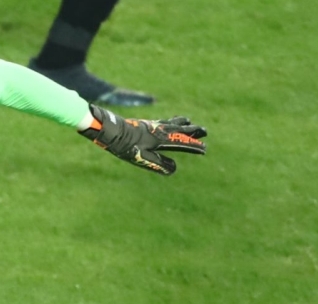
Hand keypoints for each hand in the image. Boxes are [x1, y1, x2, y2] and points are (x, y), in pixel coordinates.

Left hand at [79, 104, 206, 175]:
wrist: (112, 131)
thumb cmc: (126, 146)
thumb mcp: (143, 158)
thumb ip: (158, 163)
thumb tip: (174, 169)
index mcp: (161, 139)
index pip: (181, 143)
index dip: (193, 146)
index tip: (204, 149)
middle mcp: (160, 129)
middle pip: (180, 130)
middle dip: (193, 132)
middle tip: (205, 131)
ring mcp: (153, 125)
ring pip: (172, 122)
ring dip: (182, 123)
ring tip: (189, 121)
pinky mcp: (145, 124)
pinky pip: (163, 121)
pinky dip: (170, 121)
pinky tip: (166, 122)